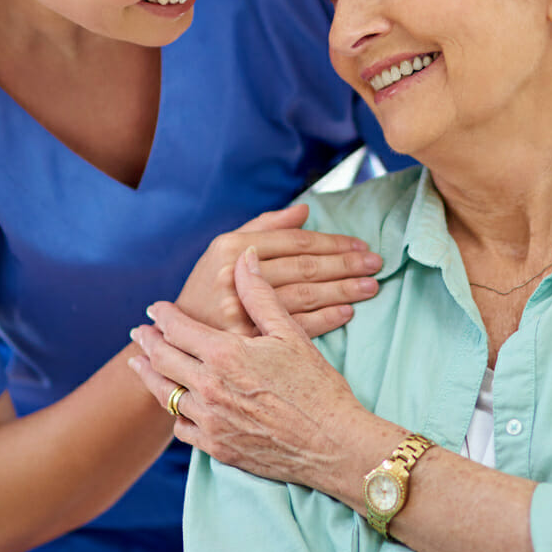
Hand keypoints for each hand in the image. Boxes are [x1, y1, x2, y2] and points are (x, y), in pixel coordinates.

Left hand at [132, 248, 367, 487]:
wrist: (333, 445)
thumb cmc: (317, 387)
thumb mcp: (290, 334)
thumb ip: (260, 295)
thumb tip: (245, 258)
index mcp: (224, 354)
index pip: (178, 328)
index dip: (163, 315)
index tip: (156, 309)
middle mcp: (209, 388)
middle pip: (162, 360)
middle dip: (148, 343)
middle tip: (140, 333)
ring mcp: (210, 421)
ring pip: (165, 394)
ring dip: (150, 375)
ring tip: (141, 364)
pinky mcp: (217, 448)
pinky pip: (182, 428)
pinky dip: (175, 412)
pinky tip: (175, 404)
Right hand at [174, 205, 381, 338]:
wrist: (177, 337)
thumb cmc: (207, 288)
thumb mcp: (223, 250)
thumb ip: (264, 226)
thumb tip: (304, 211)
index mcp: (229, 247)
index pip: (293, 241)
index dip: (330, 242)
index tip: (358, 245)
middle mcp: (235, 276)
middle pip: (304, 267)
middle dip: (345, 264)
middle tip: (375, 263)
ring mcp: (241, 310)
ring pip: (305, 295)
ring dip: (342, 290)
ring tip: (369, 286)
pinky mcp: (248, 341)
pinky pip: (296, 327)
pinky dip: (326, 318)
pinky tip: (347, 311)